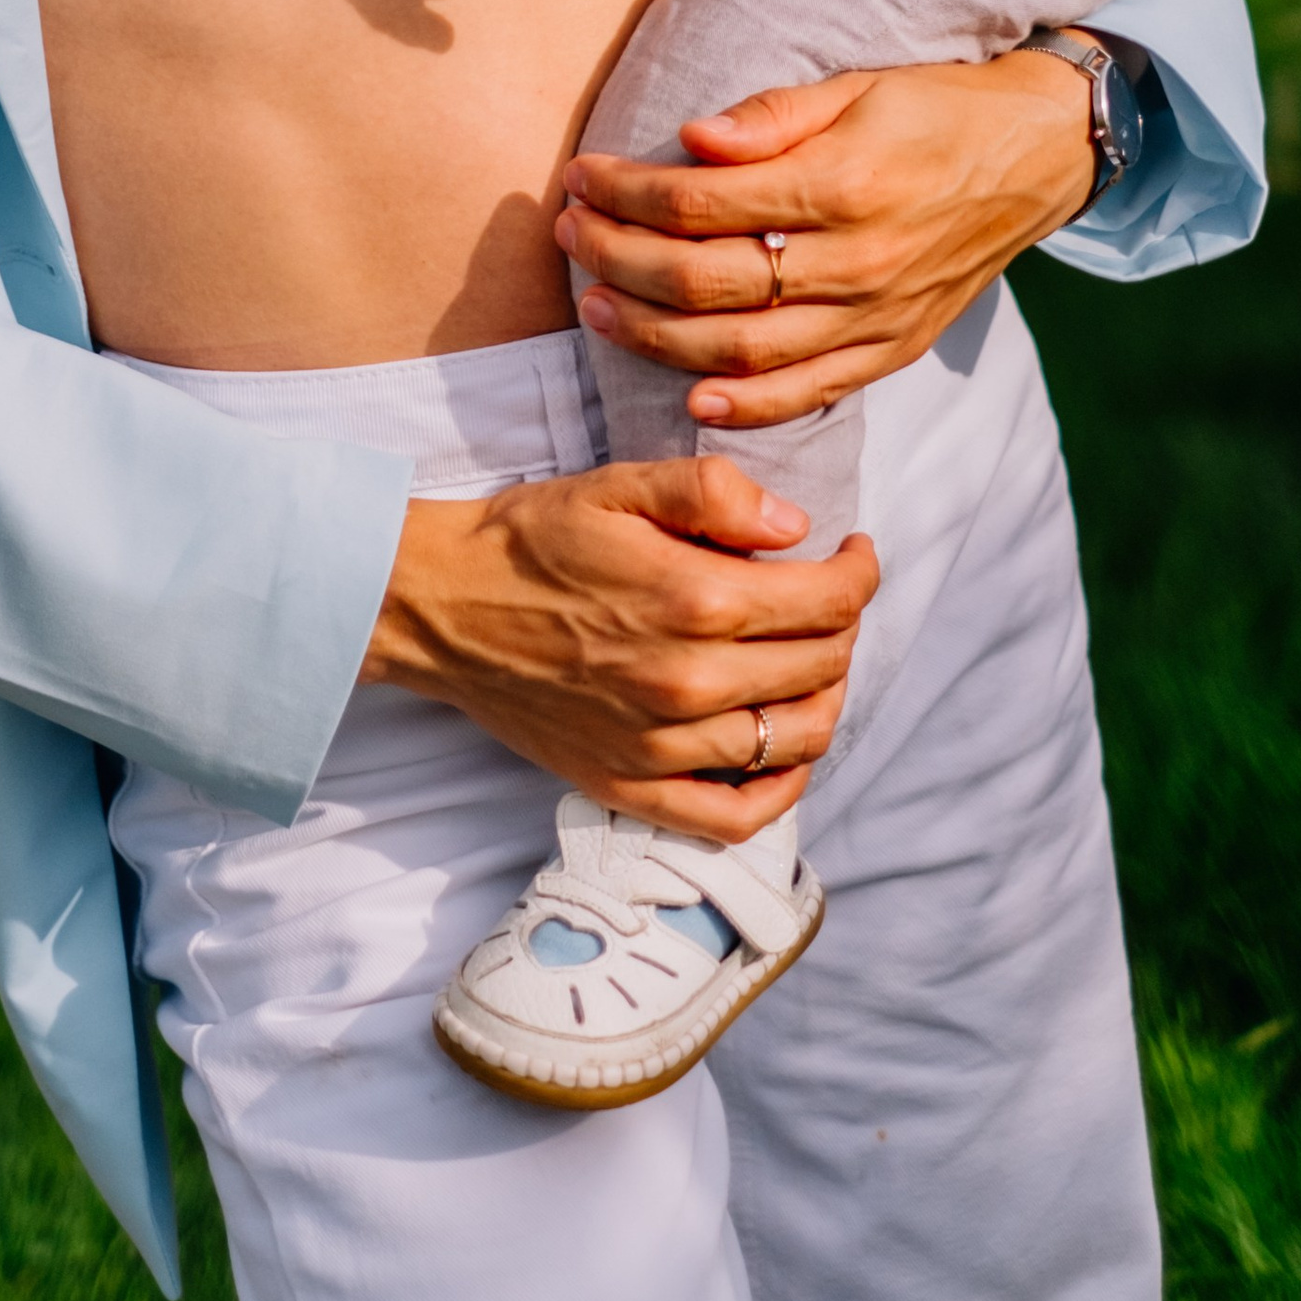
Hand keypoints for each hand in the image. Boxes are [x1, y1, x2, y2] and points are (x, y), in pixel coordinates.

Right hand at [364, 456, 878, 841]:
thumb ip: (713, 492)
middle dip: (844, 625)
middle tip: (827, 597)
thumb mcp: (619, 485)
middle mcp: (688, 682)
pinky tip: (783, 750)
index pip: (829, 602)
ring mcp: (661, 746)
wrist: (441, 607)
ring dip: (827, 698)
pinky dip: (781, 790)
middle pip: (823, 667)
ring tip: (813, 661)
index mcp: (694, 600)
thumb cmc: (530, 540)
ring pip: (797, 740)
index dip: (859, 573)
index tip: (853, 553)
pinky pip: (736, 815)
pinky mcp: (631, 787)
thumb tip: (795, 527)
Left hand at [557, 48, 1097, 426]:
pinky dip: (743, 406)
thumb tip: (690, 141)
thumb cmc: (936, 109)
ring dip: (653, 334)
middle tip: (568, 234)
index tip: (580, 176)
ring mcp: (876, 314)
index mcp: (841, 182)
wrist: (1037, 157)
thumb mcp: (857, 86)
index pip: (701, 202)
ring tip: (595, 306)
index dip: (625, 192)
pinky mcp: (893, 349)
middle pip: (706, 281)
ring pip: (741, 348)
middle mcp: (857, 259)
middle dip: (618, 259)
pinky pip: (807, 393)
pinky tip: (687, 396)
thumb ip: (771, 116)